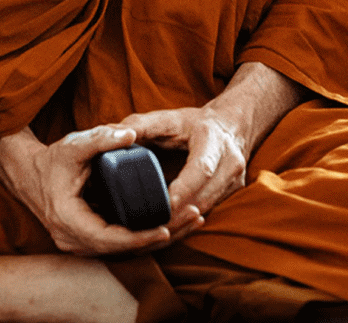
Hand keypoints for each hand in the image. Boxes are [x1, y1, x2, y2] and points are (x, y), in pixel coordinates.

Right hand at [0, 125, 202, 256]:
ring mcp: (80, 244)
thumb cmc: (54, 159)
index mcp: (68, 219)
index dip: (139, 237)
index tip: (166, 226)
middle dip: (159, 237)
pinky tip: (172, 223)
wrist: (30, 174)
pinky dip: (146, 236)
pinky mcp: (89, 241)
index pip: (109, 239)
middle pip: (123, 249)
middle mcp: (73, 239)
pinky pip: (121, 244)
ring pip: (125, 251)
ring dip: (158, 238)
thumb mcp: (74, 144)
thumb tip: (131, 134)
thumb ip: (101, 138)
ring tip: (191, 220)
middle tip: (192, 219)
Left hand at [116, 107, 247, 228]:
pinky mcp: (234, 194)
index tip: (166, 203)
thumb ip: (141, 124)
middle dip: (179, 213)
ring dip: (183, 221)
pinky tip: (169, 226)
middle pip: (205, 195)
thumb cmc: (194, 123)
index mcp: (213, 140)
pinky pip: (210, 211)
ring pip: (207, 208)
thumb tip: (112, 131)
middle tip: (151, 224)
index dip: (184, 188)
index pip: (201, 169)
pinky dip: (189, 220)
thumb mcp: (169, 118)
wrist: (232, 126)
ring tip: (155, 229)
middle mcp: (230, 162)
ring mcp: (235, 181)